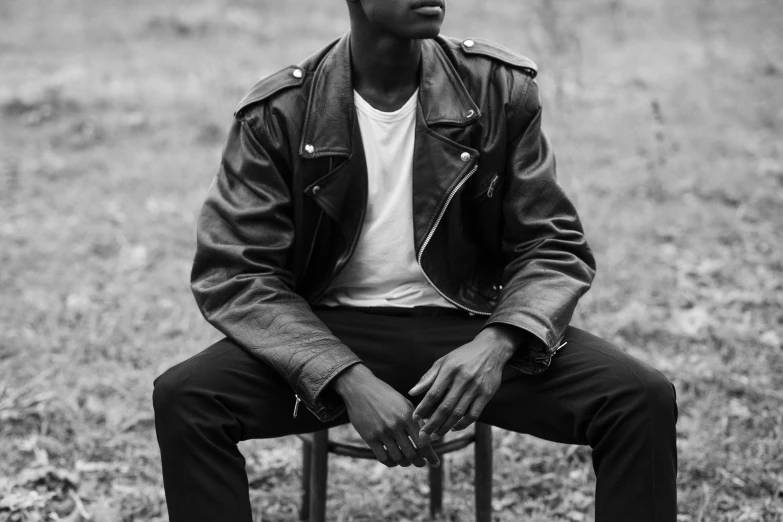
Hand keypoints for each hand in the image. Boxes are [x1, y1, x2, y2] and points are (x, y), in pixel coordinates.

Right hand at [332, 364, 439, 467]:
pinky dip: (390, 463)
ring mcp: (381, 432)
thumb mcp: (404, 403)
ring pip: (398, 458)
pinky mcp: (369, 437)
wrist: (360, 388)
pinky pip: (383, 458)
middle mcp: (395, 425)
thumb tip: (427, 439)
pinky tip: (393, 460)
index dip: (430, 456)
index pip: (423, 442)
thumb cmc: (386, 395)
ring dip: (405, 463)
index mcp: (407, 416)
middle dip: (419, 462)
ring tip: (407, 462)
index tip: (436, 464)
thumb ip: (416, 421)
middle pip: (411, 454)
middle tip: (421, 463)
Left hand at [408, 324, 526, 442]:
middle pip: (445, 407)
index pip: (433, 393)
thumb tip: (412, 393)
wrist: (491, 349)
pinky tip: (453, 428)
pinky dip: (463, 424)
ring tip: (435, 435)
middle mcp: (463, 379)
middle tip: (423, 436)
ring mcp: (476, 387)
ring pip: (458, 413)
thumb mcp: (443, 361)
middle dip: (432, 424)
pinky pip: (473, 415)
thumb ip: (428, 378)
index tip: (415, 418)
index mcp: (449, 369)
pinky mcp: (487, 394)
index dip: (423, 408)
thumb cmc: (463, 356)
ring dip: (446, 427)